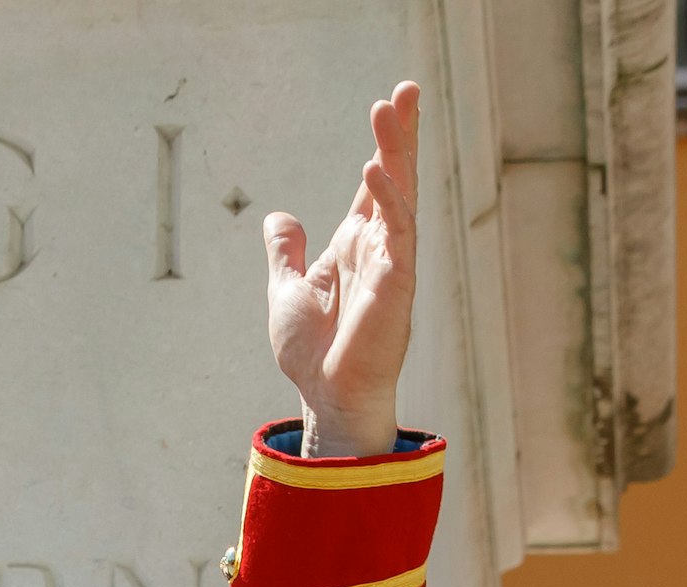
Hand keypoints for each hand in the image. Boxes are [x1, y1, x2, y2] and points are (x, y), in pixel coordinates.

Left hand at [265, 82, 420, 459]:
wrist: (324, 398)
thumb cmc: (313, 353)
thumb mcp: (286, 290)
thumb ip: (286, 253)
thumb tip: (279, 218)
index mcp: (355, 244)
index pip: (376, 183)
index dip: (385, 144)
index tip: (390, 104)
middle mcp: (379, 247)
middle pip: (395, 178)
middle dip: (401, 134)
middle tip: (407, 88)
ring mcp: (391, 265)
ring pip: (401, 197)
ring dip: (396, 153)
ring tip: (390, 111)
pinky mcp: (395, 287)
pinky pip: (399, 236)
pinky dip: (390, 203)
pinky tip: (376, 171)